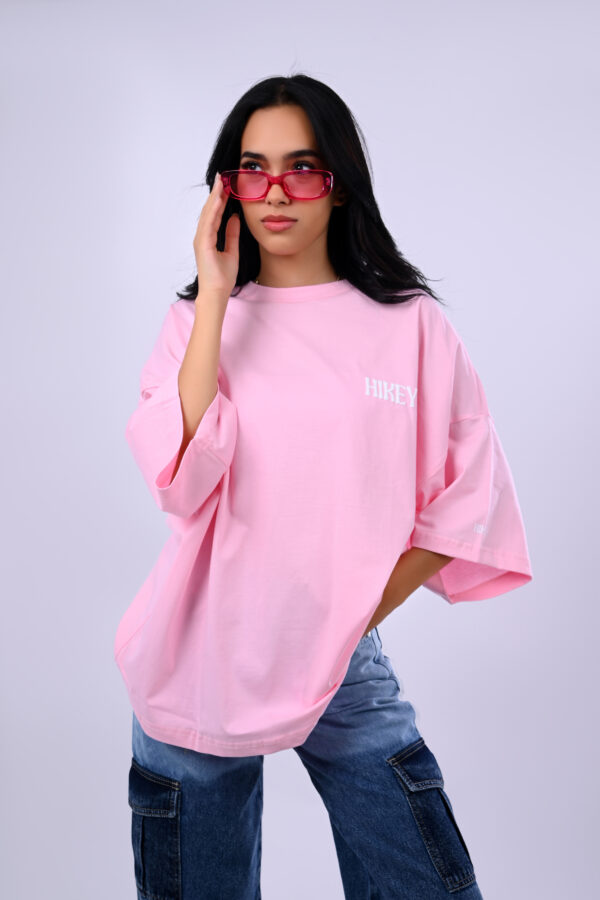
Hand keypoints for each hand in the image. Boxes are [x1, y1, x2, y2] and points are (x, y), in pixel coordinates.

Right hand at [193, 172, 240, 303]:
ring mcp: (201, 240)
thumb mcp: (232, 251)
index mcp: (208, 237)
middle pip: (209, 210)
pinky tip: (218, 200)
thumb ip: (232, 234)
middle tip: (221, 177)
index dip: (220, 199)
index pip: (215, 214)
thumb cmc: (222, 277)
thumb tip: (235, 218)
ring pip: (207, 214)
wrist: (217, 293)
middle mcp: (202, 236)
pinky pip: (208, 224)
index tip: (226, 186)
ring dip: (214, 197)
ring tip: (220, 183)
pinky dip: (213, 211)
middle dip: (216, 193)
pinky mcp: (202, 245)